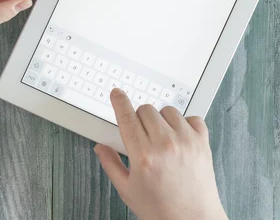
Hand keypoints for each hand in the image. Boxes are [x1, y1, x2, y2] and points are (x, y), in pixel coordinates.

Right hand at [95, 89, 227, 219]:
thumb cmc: (161, 211)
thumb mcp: (128, 190)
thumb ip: (111, 165)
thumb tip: (100, 147)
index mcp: (143, 156)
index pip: (126, 117)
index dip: (119, 101)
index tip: (117, 94)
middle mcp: (164, 145)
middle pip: (145, 110)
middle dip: (140, 119)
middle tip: (143, 136)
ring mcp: (185, 141)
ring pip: (167, 110)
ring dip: (162, 120)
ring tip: (162, 139)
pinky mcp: (202, 142)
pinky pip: (192, 117)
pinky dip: (185, 124)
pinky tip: (180, 138)